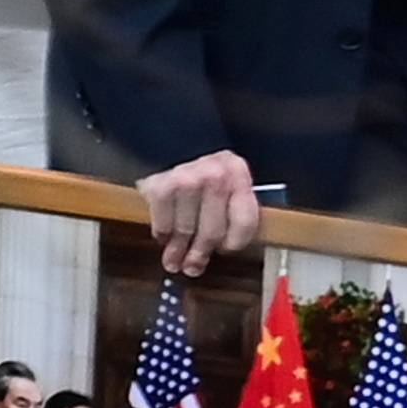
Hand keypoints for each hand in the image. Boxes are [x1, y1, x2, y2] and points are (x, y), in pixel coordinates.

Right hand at [139, 150, 262, 275]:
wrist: (172, 141)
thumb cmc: (204, 173)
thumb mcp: (226, 184)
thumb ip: (233, 212)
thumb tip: (228, 249)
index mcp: (239, 173)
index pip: (244, 220)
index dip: (235, 241)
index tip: (225, 249)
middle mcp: (216, 174)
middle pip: (213, 231)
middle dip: (201, 252)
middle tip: (192, 266)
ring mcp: (187, 179)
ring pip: (186, 230)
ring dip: (178, 249)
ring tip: (174, 260)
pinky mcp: (161, 185)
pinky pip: (163, 224)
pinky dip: (162, 233)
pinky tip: (164, 236)